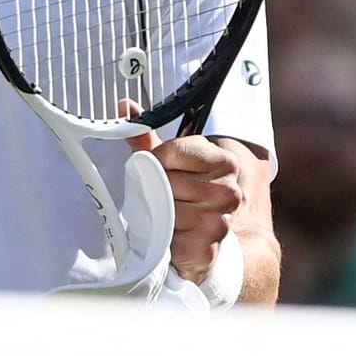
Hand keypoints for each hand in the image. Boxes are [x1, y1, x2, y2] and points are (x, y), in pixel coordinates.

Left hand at [127, 128, 243, 283]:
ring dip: (155, 216)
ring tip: (163, 218)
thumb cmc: (184, 197)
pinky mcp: (206, 249)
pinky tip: (168, 238)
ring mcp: (220, 221)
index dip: (153, 161)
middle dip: (154, 190)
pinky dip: (159, 241)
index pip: (170, 152)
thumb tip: (126, 106)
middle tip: (159, 198)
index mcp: (224, 162)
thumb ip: (147, 138)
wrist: (204, 242)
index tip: (154, 170)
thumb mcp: (168, 164)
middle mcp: (229, 191)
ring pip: (164, 211)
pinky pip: (166, 239)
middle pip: (166, 182)